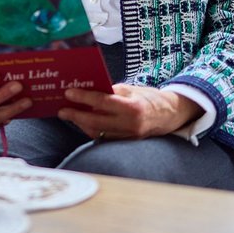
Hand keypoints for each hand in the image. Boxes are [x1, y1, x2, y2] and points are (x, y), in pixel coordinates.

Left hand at [57, 84, 201, 140]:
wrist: (171, 115)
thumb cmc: (149, 98)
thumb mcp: (132, 89)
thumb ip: (112, 92)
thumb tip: (90, 91)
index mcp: (132, 107)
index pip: (102, 102)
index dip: (84, 98)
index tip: (69, 94)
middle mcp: (130, 124)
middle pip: (96, 121)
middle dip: (76, 116)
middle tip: (62, 111)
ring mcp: (129, 136)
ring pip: (98, 132)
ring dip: (82, 124)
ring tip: (70, 116)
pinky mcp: (127, 143)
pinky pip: (105, 138)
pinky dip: (93, 130)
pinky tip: (83, 123)